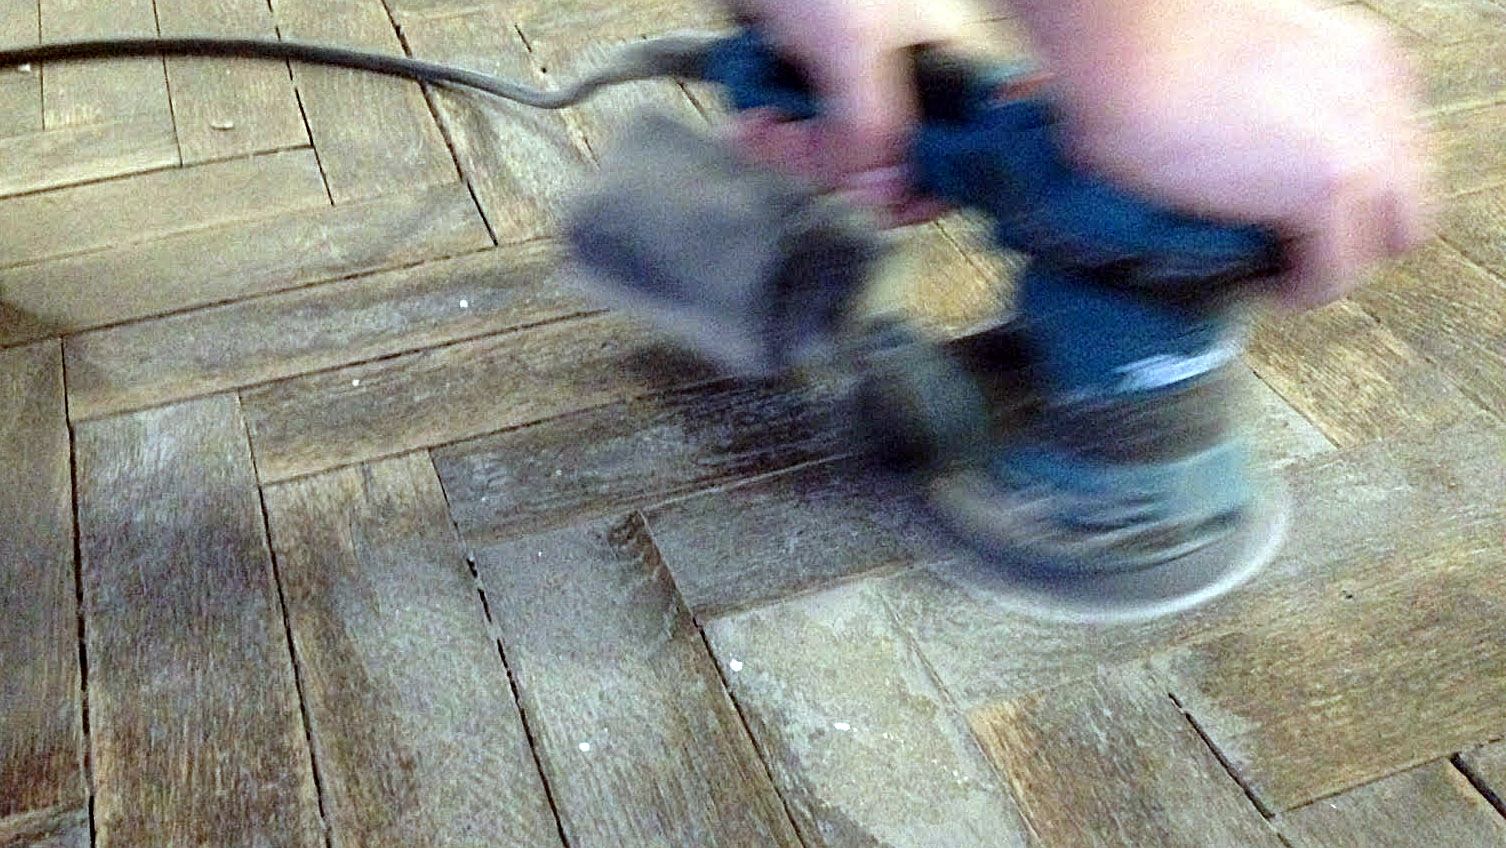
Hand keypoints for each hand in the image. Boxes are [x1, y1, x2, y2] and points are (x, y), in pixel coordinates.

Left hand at [724, 0, 971, 224]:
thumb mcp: (851, 50)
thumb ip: (874, 129)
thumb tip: (882, 199)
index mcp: (952, 65)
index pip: (969, 153)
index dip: (933, 189)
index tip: (887, 207)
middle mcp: (915, 83)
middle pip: (893, 171)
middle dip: (835, 168)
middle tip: (794, 141)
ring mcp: (862, 89)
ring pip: (839, 162)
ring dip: (790, 152)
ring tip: (761, 122)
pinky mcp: (816, 90)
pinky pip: (801, 142)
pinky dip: (771, 137)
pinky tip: (751, 118)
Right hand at [1014, 0, 1429, 308]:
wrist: (1128, 42)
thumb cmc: (1147, 43)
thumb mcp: (1241, 60)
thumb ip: (1264, 101)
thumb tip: (1232, 147)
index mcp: (1362, 57)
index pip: (1393, 149)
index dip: (1351, 191)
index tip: (1303, 209)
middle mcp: (1378, 94)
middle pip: (1404, 203)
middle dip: (1356, 234)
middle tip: (1298, 249)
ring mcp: (1362, 142)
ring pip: (1376, 246)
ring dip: (1326, 266)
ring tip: (1276, 273)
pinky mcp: (1326, 187)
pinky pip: (1331, 273)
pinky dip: (1298, 290)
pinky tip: (1263, 286)